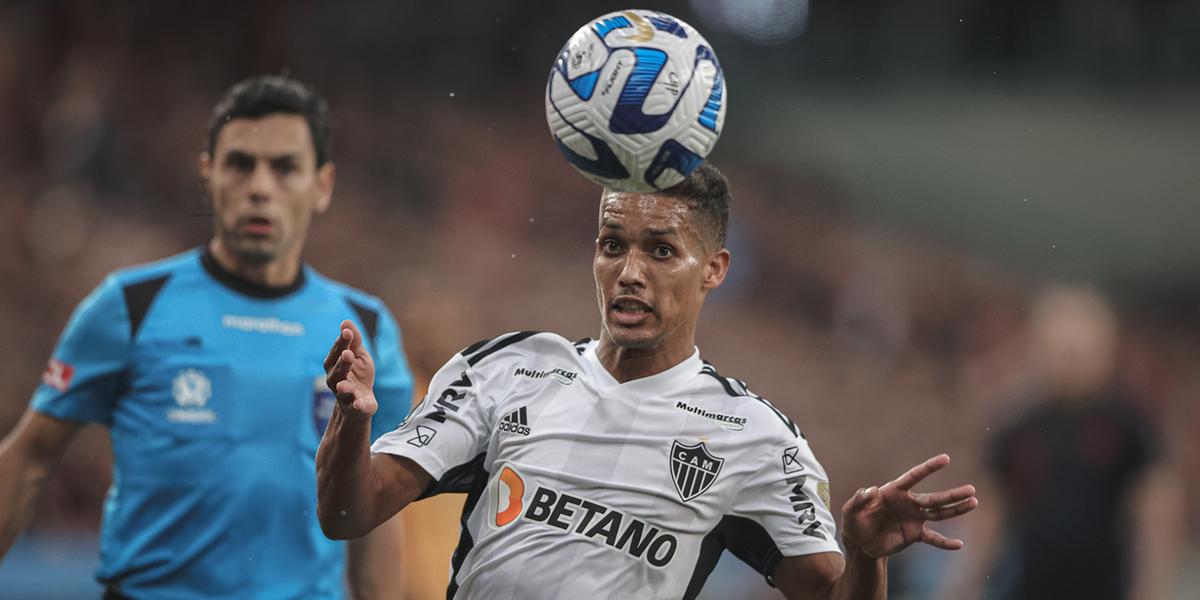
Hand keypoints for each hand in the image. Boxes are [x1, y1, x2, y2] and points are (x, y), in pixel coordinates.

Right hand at [324, 320, 376, 420]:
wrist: (362, 402)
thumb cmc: (357, 374)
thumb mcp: (359, 355)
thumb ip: (354, 340)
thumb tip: (345, 321)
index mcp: (334, 365)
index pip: (337, 352)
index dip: (341, 343)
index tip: (347, 332)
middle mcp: (335, 380)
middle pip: (337, 371)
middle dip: (342, 363)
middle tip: (348, 354)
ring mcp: (345, 395)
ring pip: (342, 391)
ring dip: (344, 387)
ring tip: (344, 385)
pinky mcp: (356, 407)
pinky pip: (355, 407)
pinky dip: (357, 406)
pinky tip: (359, 403)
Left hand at [841, 454, 976, 559]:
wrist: (860, 543)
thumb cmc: (855, 521)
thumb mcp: (851, 510)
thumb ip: (860, 499)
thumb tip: (872, 490)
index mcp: (894, 491)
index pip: (914, 476)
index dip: (929, 468)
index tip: (946, 458)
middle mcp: (909, 503)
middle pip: (934, 498)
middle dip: (953, 495)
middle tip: (972, 490)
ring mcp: (914, 519)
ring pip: (939, 513)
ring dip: (956, 510)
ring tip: (974, 503)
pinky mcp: (915, 535)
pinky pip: (933, 538)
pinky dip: (945, 543)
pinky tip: (959, 545)